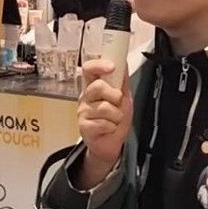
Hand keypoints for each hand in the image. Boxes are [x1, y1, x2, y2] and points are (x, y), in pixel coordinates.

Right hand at [76, 59, 132, 187]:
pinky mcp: (83, 127)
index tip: (112, 67)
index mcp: (93, 86)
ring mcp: (83, 112)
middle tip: (117, 103)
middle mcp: (86, 97)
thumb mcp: (124, 98)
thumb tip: (125, 64)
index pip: (89, 69)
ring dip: (116, 115)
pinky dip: (112, 127)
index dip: (99, 65)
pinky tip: (109, 128)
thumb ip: (123, 82)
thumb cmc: (115, 119)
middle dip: (114, 95)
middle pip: (98, 87)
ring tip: (114, 119)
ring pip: (104, 107)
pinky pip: (103, 123)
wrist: (111, 144)